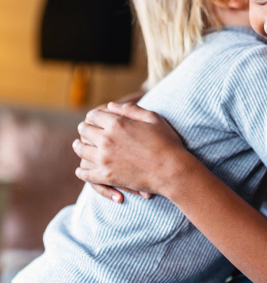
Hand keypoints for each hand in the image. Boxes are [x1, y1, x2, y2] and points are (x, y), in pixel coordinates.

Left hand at [72, 102, 189, 198]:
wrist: (172, 170)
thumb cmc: (166, 142)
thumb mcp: (153, 118)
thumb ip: (131, 109)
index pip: (93, 115)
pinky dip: (81, 171)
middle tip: (86, 130)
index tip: (95, 118)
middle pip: (84, 130)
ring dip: (79, 146)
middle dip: (85, 128)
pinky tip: (81, 169)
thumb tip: (111, 106)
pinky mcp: (107, 176)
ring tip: (80, 146)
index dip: (94, 115)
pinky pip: (85, 173)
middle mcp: (106, 140)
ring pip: (81, 150)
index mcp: (117, 123)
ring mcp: (104, 159)